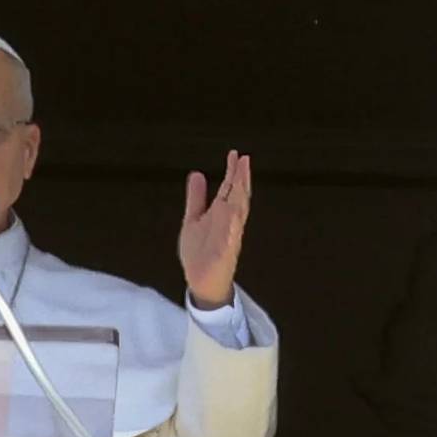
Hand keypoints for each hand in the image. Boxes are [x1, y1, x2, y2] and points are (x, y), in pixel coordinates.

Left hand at [179, 150, 251, 308]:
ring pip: (238, 213)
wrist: (200, 282)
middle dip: (240, 179)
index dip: (233, 172)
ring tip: (241, 177)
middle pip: (237, 197)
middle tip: (243, 160)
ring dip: (240, 196)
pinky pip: (231, 238)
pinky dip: (233, 225)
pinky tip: (233, 212)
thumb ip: (196, 198)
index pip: (230, 189)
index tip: (236, 155)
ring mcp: (228, 238)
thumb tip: (198, 174)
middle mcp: (228, 223)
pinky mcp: (225, 254)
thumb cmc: (200, 252)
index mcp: (221, 214)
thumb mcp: (193, 219)